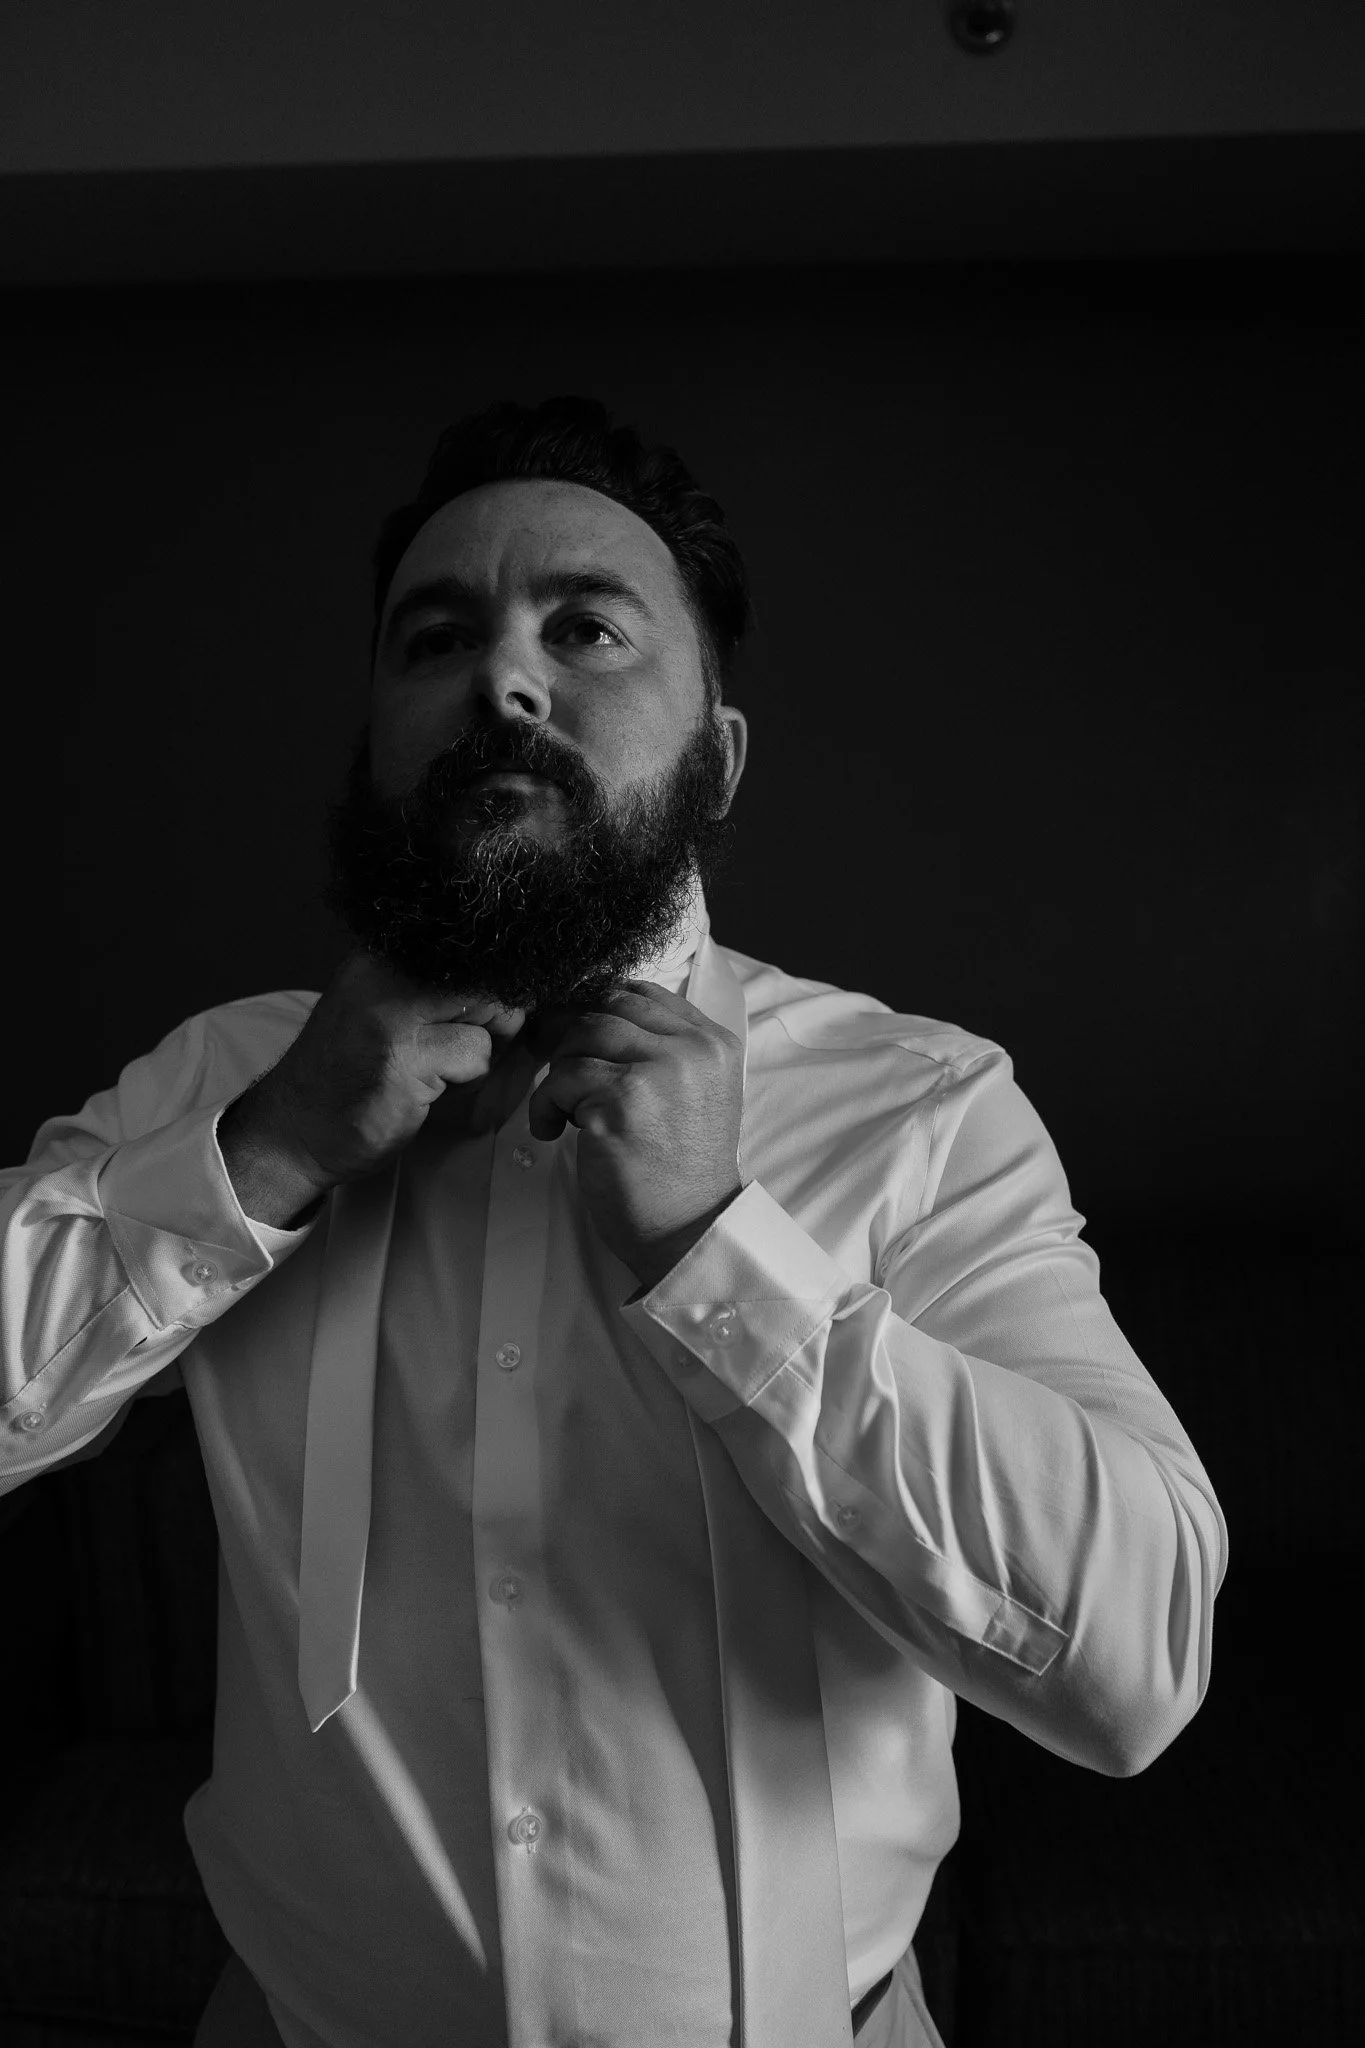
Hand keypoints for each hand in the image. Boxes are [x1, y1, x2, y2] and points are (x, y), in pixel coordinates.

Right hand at [237, 947, 528, 1198]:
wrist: (293, 1130)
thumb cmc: (351, 1076)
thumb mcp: (389, 1011)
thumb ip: (440, 991)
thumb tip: (515, 985)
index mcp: (380, 954)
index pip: (468, 944)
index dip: (491, 981)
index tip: (482, 1012)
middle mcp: (383, 971)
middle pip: (485, 973)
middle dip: (493, 1014)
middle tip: (456, 1047)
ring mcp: (390, 1012)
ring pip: (488, 1014)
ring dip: (476, 1053)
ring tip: (430, 1070)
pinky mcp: (402, 1057)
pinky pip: (475, 1055)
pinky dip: (463, 1078)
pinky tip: (423, 1089)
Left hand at [524, 979, 744, 1287]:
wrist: (686, 1230)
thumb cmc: (680, 1169)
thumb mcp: (693, 1094)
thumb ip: (663, 1050)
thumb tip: (592, 1012)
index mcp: (714, 1043)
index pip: (643, 994)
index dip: (599, 1008)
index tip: (577, 1039)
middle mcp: (693, 1050)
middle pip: (609, 1007)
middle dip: (571, 1035)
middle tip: (557, 1069)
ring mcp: (658, 1073)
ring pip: (582, 1036)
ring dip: (560, 1072)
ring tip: (562, 1109)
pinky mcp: (621, 1102)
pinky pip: (562, 1079)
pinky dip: (545, 1104)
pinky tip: (553, 1130)